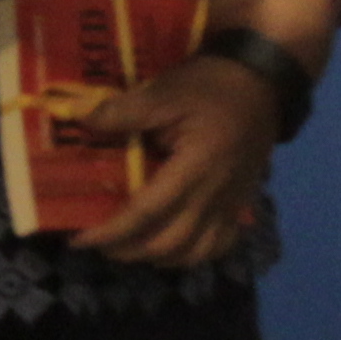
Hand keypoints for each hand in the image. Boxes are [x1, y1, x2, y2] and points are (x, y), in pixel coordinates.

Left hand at [65, 54, 277, 266]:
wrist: (261, 82)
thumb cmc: (210, 87)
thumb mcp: (165, 92)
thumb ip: (123, 111)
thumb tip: (79, 120)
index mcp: (194, 168)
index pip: (147, 212)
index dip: (111, 231)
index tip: (80, 239)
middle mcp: (214, 195)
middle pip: (167, 243)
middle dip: (129, 250)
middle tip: (100, 242)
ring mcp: (230, 204)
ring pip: (193, 253)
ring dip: (157, 257)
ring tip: (130, 247)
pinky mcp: (239, 204)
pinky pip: (218, 246)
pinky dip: (191, 256)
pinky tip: (172, 248)